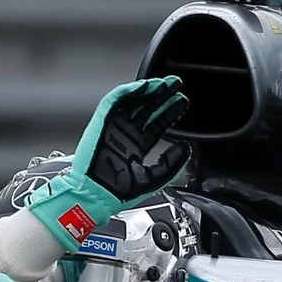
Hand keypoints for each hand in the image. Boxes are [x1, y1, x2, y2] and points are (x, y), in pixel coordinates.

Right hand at [73, 76, 191, 201]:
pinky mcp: (101, 123)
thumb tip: (186, 148)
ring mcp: (113, 128)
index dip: (169, 112)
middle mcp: (125, 135)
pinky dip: (128, 92)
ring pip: (132, 102)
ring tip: (165, 84)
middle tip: (177, 86)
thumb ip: (171, 162)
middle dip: (162, 96)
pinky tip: (143, 86)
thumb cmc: (118, 193)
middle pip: (146, 109)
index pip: (156, 125)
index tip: (182, 103)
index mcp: (136, 148)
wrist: (96, 197)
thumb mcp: (154, 178)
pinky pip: (114, 101)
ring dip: (148, 90)